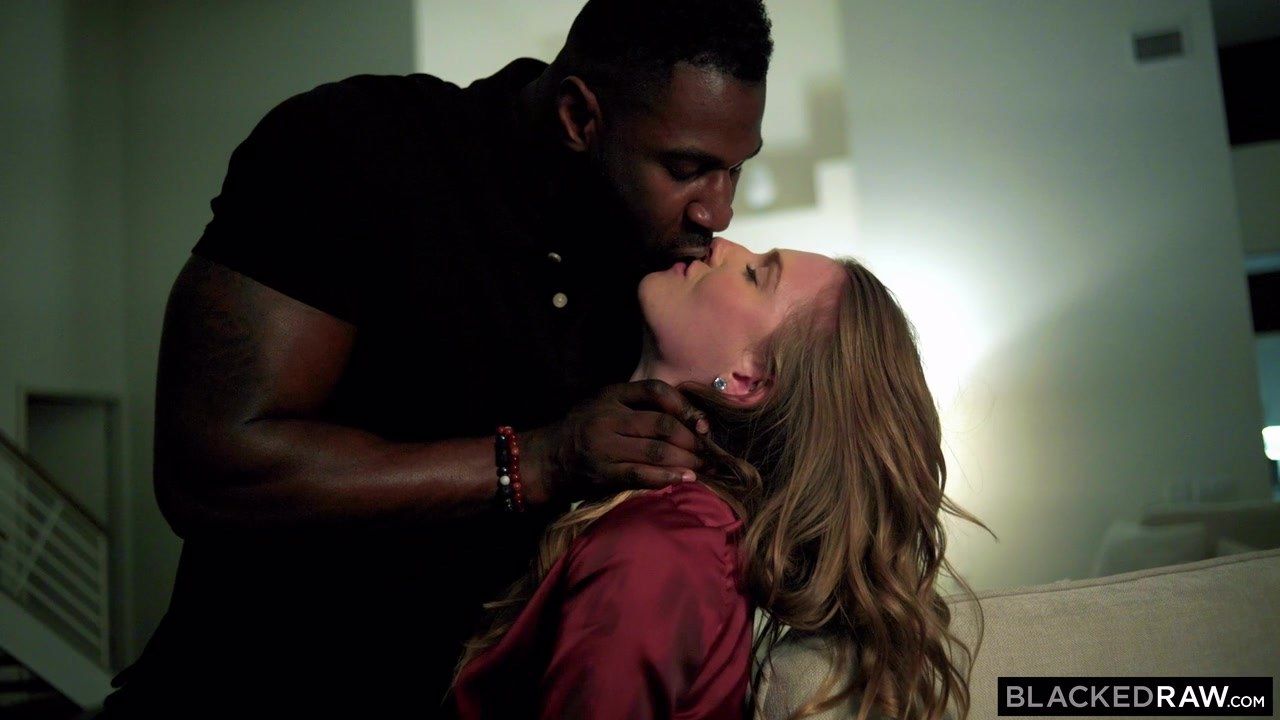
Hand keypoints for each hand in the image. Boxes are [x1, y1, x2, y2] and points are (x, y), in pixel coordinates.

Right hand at [522, 380, 710, 503]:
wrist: (547, 458)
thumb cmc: (583, 428)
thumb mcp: (604, 403)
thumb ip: (636, 404)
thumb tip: (687, 416)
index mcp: (611, 395)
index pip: (655, 390)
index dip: (684, 406)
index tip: (701, 422)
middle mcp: (608, 418)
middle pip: (662, 425)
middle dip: (692, 439)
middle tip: (709, 450)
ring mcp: (605, 446)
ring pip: (656, 451)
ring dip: (686, 460)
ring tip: (704, 466)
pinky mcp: (604, 472)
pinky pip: (642, 475)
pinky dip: (667, 477)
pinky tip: (685, 478)